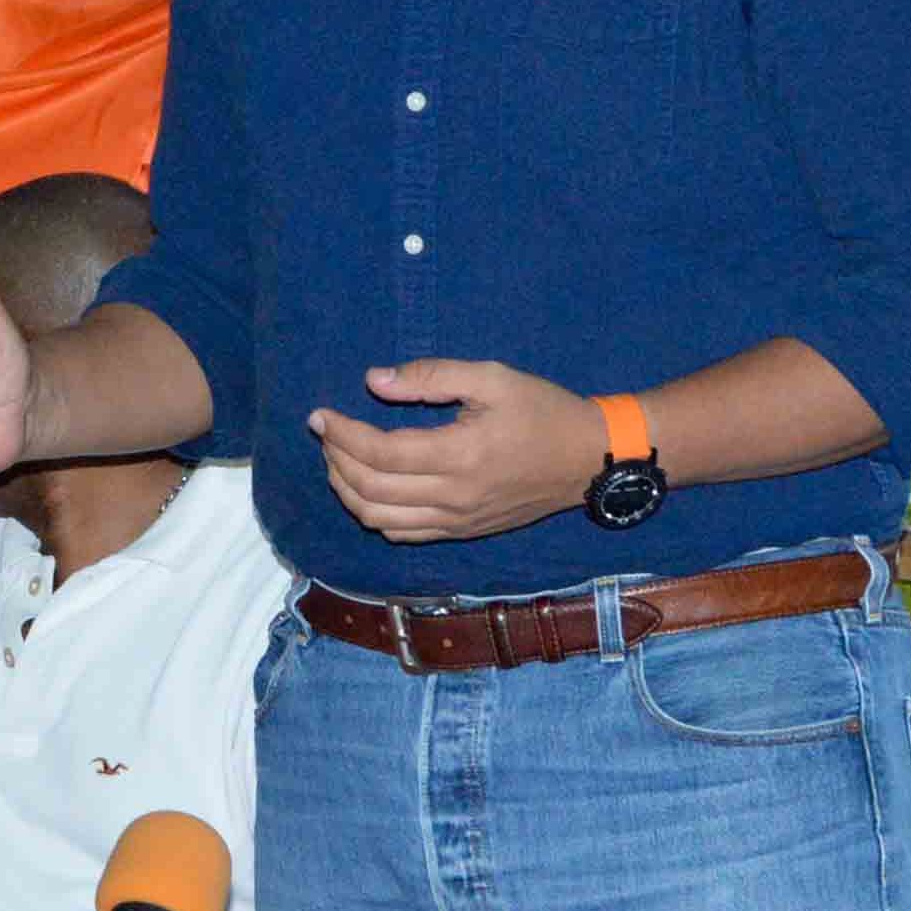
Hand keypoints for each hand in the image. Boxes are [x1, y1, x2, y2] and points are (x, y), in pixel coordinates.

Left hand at [308, 360, 602, 543]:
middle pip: (369, 489)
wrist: (590, 460)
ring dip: (347, 489)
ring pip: (379, 519)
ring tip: (338, 457)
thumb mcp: (493, 378)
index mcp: (460, 456)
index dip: (340, 434)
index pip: (378, 452)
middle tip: (326, 431)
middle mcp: (454, 497)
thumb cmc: (544, 412)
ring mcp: (457, 522)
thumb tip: (374, 381)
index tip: (319, 415)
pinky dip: (372, 513)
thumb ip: (432, 376)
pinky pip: (402, 534)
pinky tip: (366, 486)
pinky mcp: (462, 533)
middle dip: (335, 459)